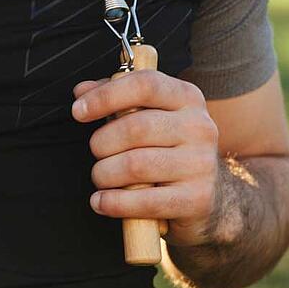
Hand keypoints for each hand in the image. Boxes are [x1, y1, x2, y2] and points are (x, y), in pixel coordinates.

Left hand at [72, 70, 221, 245]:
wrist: (210, 196)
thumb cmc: (167, 147)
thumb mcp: (146, 114)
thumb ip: (114, 97)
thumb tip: (81, 91)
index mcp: (186, 97)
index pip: (144, 85)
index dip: (105, 96)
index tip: (78, 111)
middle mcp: (200, 127)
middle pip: (135, 128)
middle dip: (101, 143)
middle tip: (96, 152)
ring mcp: (202, 164)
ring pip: (135, 166)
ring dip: (104, 174)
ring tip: (100, 177)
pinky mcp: (198, 199)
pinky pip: (146, 201)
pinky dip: (114, 203)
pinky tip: (101, 202)